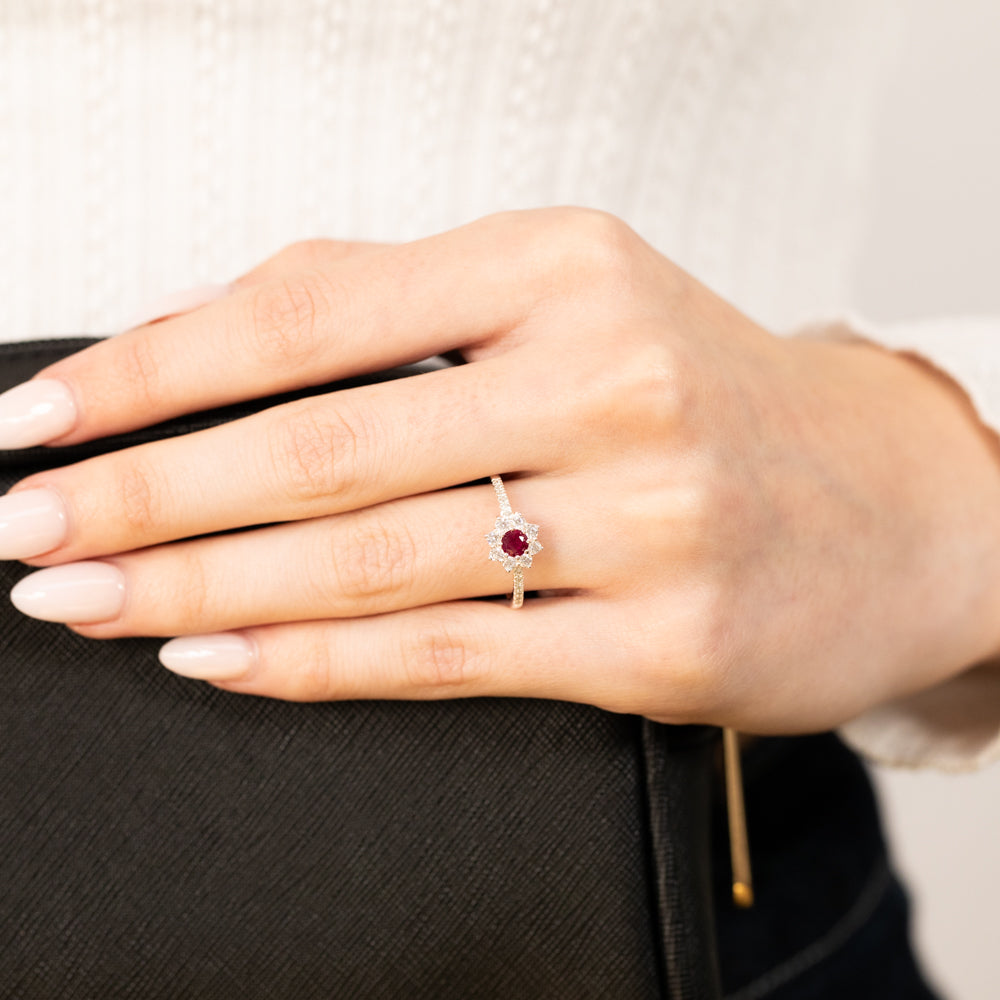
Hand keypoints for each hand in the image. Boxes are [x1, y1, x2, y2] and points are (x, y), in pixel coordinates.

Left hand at [4, 207, 999, 732]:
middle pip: (320, 446)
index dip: (156, 367)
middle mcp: (610, 379)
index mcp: (568, 267)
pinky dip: (313, 664)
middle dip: (147, 495)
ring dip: (202, 588)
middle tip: (30, 528)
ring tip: (90, 597)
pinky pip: (445, 654)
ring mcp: (645, 517)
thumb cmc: (708, 395)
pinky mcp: (661, 639)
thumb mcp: (572, 304)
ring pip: (368, 562)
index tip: (45, 418)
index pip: (312, 309)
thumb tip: (203, 342)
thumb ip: (395, 312)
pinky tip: (217, 659)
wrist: (887, 499)